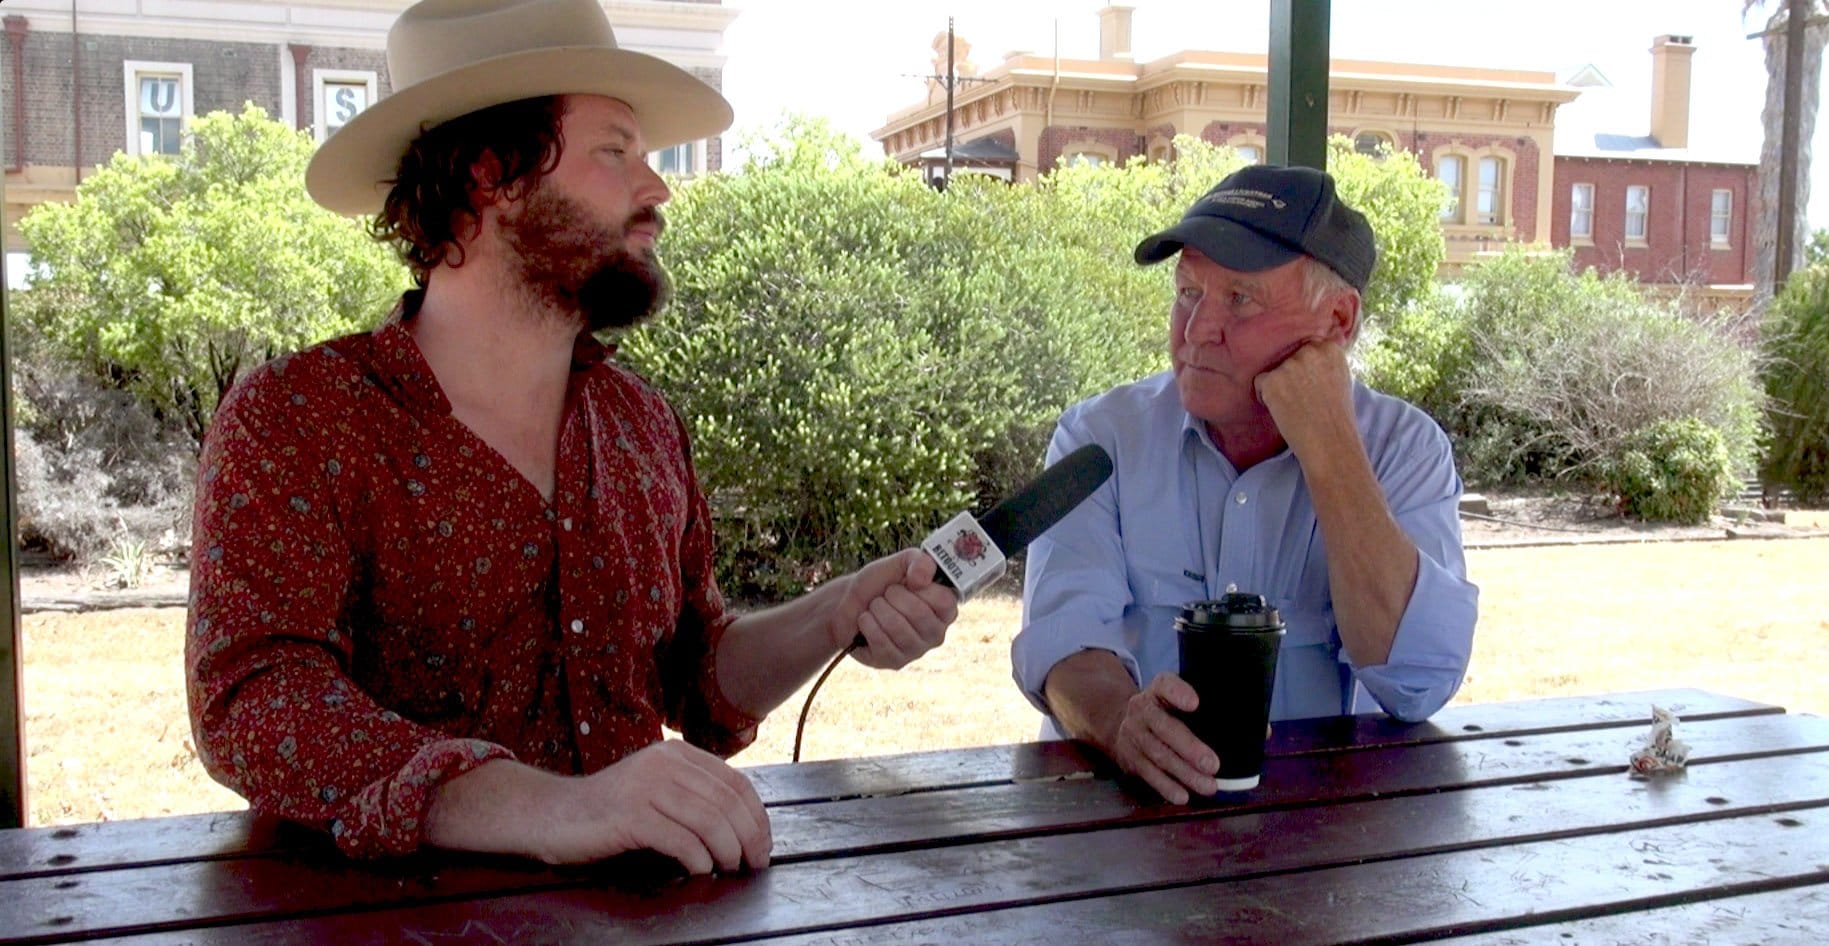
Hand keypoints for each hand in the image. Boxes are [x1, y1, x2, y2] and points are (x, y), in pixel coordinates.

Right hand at [533, 741, 770, 872]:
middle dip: (750, 838)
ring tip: (730, 870)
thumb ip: (692, 795)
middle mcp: (665, 763)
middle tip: (755, 864)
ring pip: (710, 820)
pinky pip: (681, 839)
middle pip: (728, 802)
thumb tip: (742, 828)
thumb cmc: (607, 811)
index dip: (758, 817)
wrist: (551, 814)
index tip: (764, 845)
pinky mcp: (630, 814)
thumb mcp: (655, 789)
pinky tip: (700, 871)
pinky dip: (698, 859)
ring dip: (728, 851)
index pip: (736, 782)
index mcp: (677, 753)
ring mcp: (647, 786)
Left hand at [833, 548, 958, 668]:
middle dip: (893, 597)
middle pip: (919, 614)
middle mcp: (936, 632)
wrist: (848, 602)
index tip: (908, 582)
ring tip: (875, 607)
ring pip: (898, 628)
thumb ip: (918, 561)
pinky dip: (867, 624)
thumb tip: (922, 579)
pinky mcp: (896, 662)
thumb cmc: (880, 583)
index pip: (945, 601)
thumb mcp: (899, 563)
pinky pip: (882, 643)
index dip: (921, 589)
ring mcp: (917, 650)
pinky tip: (866, 621)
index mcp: (944, 608)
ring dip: (878, 610)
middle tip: (886, 594)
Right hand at [1106, 672, 1220, 804]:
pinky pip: (1148, 774)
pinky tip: (1182, 796)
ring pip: (1159, 755)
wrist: (1119, 723)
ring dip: (1185, 774)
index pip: (1165, 685)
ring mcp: (1133, 734)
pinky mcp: (1129, 757)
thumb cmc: (1163, 712)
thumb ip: (1207, 709)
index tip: (1195, 703)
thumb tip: (1256, 730)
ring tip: (1209, 786)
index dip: (1178, 693)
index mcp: (1157, 690)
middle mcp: (1142, 709)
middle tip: (1213, 765)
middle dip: (1189, 748)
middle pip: (1164, 728)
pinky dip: (1166, 787)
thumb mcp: (1175, 699)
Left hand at [1253, 338, 1356, 462]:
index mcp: (1330, 349)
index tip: (1314, 388)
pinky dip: (1266, 398)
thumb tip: (1304, 349)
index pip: (1306, 347)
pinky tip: (1284, 411)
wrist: (1331, 444)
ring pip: (1273, 371)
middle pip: (1288, 358)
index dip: (1306, 369)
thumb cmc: (1336, 416)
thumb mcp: (1339, 378)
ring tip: (1297, 407)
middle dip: (1291, 376)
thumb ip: (1323, 361)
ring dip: (1279, 387)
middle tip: (1305, 400)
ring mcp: (1290, 365)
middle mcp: (1310, 351)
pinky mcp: (1273, 381)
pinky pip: (1259, 383)